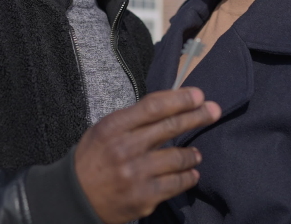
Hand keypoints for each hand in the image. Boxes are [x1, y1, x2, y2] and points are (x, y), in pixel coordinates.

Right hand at [74, 87, 220, 223]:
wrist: (76, 197)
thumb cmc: (93, 158)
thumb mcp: (105, 130)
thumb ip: (133, 119)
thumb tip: (170, 105)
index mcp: (114, 127)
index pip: (153, 107)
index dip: (179, 99)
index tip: (198, 95)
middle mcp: (125, 148)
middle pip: (170, 127)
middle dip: (196, 117)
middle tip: (214, 111)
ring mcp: (136, 174)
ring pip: (178, 158)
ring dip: (192, 155)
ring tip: (196, 155)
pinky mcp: (144, 197)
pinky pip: (176, 183)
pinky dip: (188, 177)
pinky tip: (191, 173)